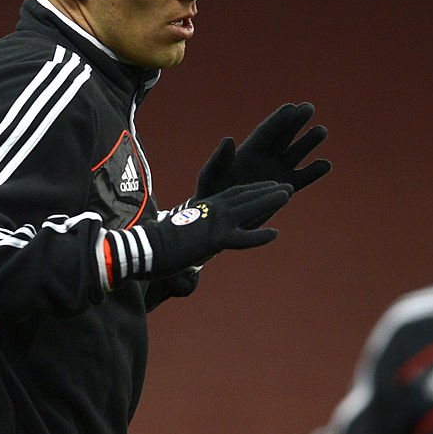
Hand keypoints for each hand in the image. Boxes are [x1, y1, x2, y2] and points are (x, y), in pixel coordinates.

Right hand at [102, 181, 290, 288]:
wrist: (143, 248)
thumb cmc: (157, 242)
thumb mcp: (182, 231)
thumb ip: (196, 230)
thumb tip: (200, 240)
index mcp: (205, 206)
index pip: (235, 193)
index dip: (254, 189)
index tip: (269, 185)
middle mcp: (212, 210)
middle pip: (246, 196)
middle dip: (268, 190)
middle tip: (287, 186)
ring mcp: (215, 223)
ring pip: (249, 208)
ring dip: (270, 201)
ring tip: (288, 195)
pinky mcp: (214, 239)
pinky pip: (242, 238)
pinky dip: (260, 236)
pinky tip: (275, 233)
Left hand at [196, 103, 330, 198]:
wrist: (220, 219)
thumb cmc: (211, 195)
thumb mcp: (211, 177)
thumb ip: (219, 160)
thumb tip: (229, 140)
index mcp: (248, 151)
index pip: (266, 132)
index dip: (278, 120)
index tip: (291, 108)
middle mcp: (265, 158)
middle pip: (284, 136)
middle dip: (296, 122)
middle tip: (308, 107)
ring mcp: (277, 172)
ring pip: (296, 153)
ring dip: (308, 142)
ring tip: (321, 131)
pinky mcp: (285, 188)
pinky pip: (302, 178)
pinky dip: (313, 172)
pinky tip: (325, 164)